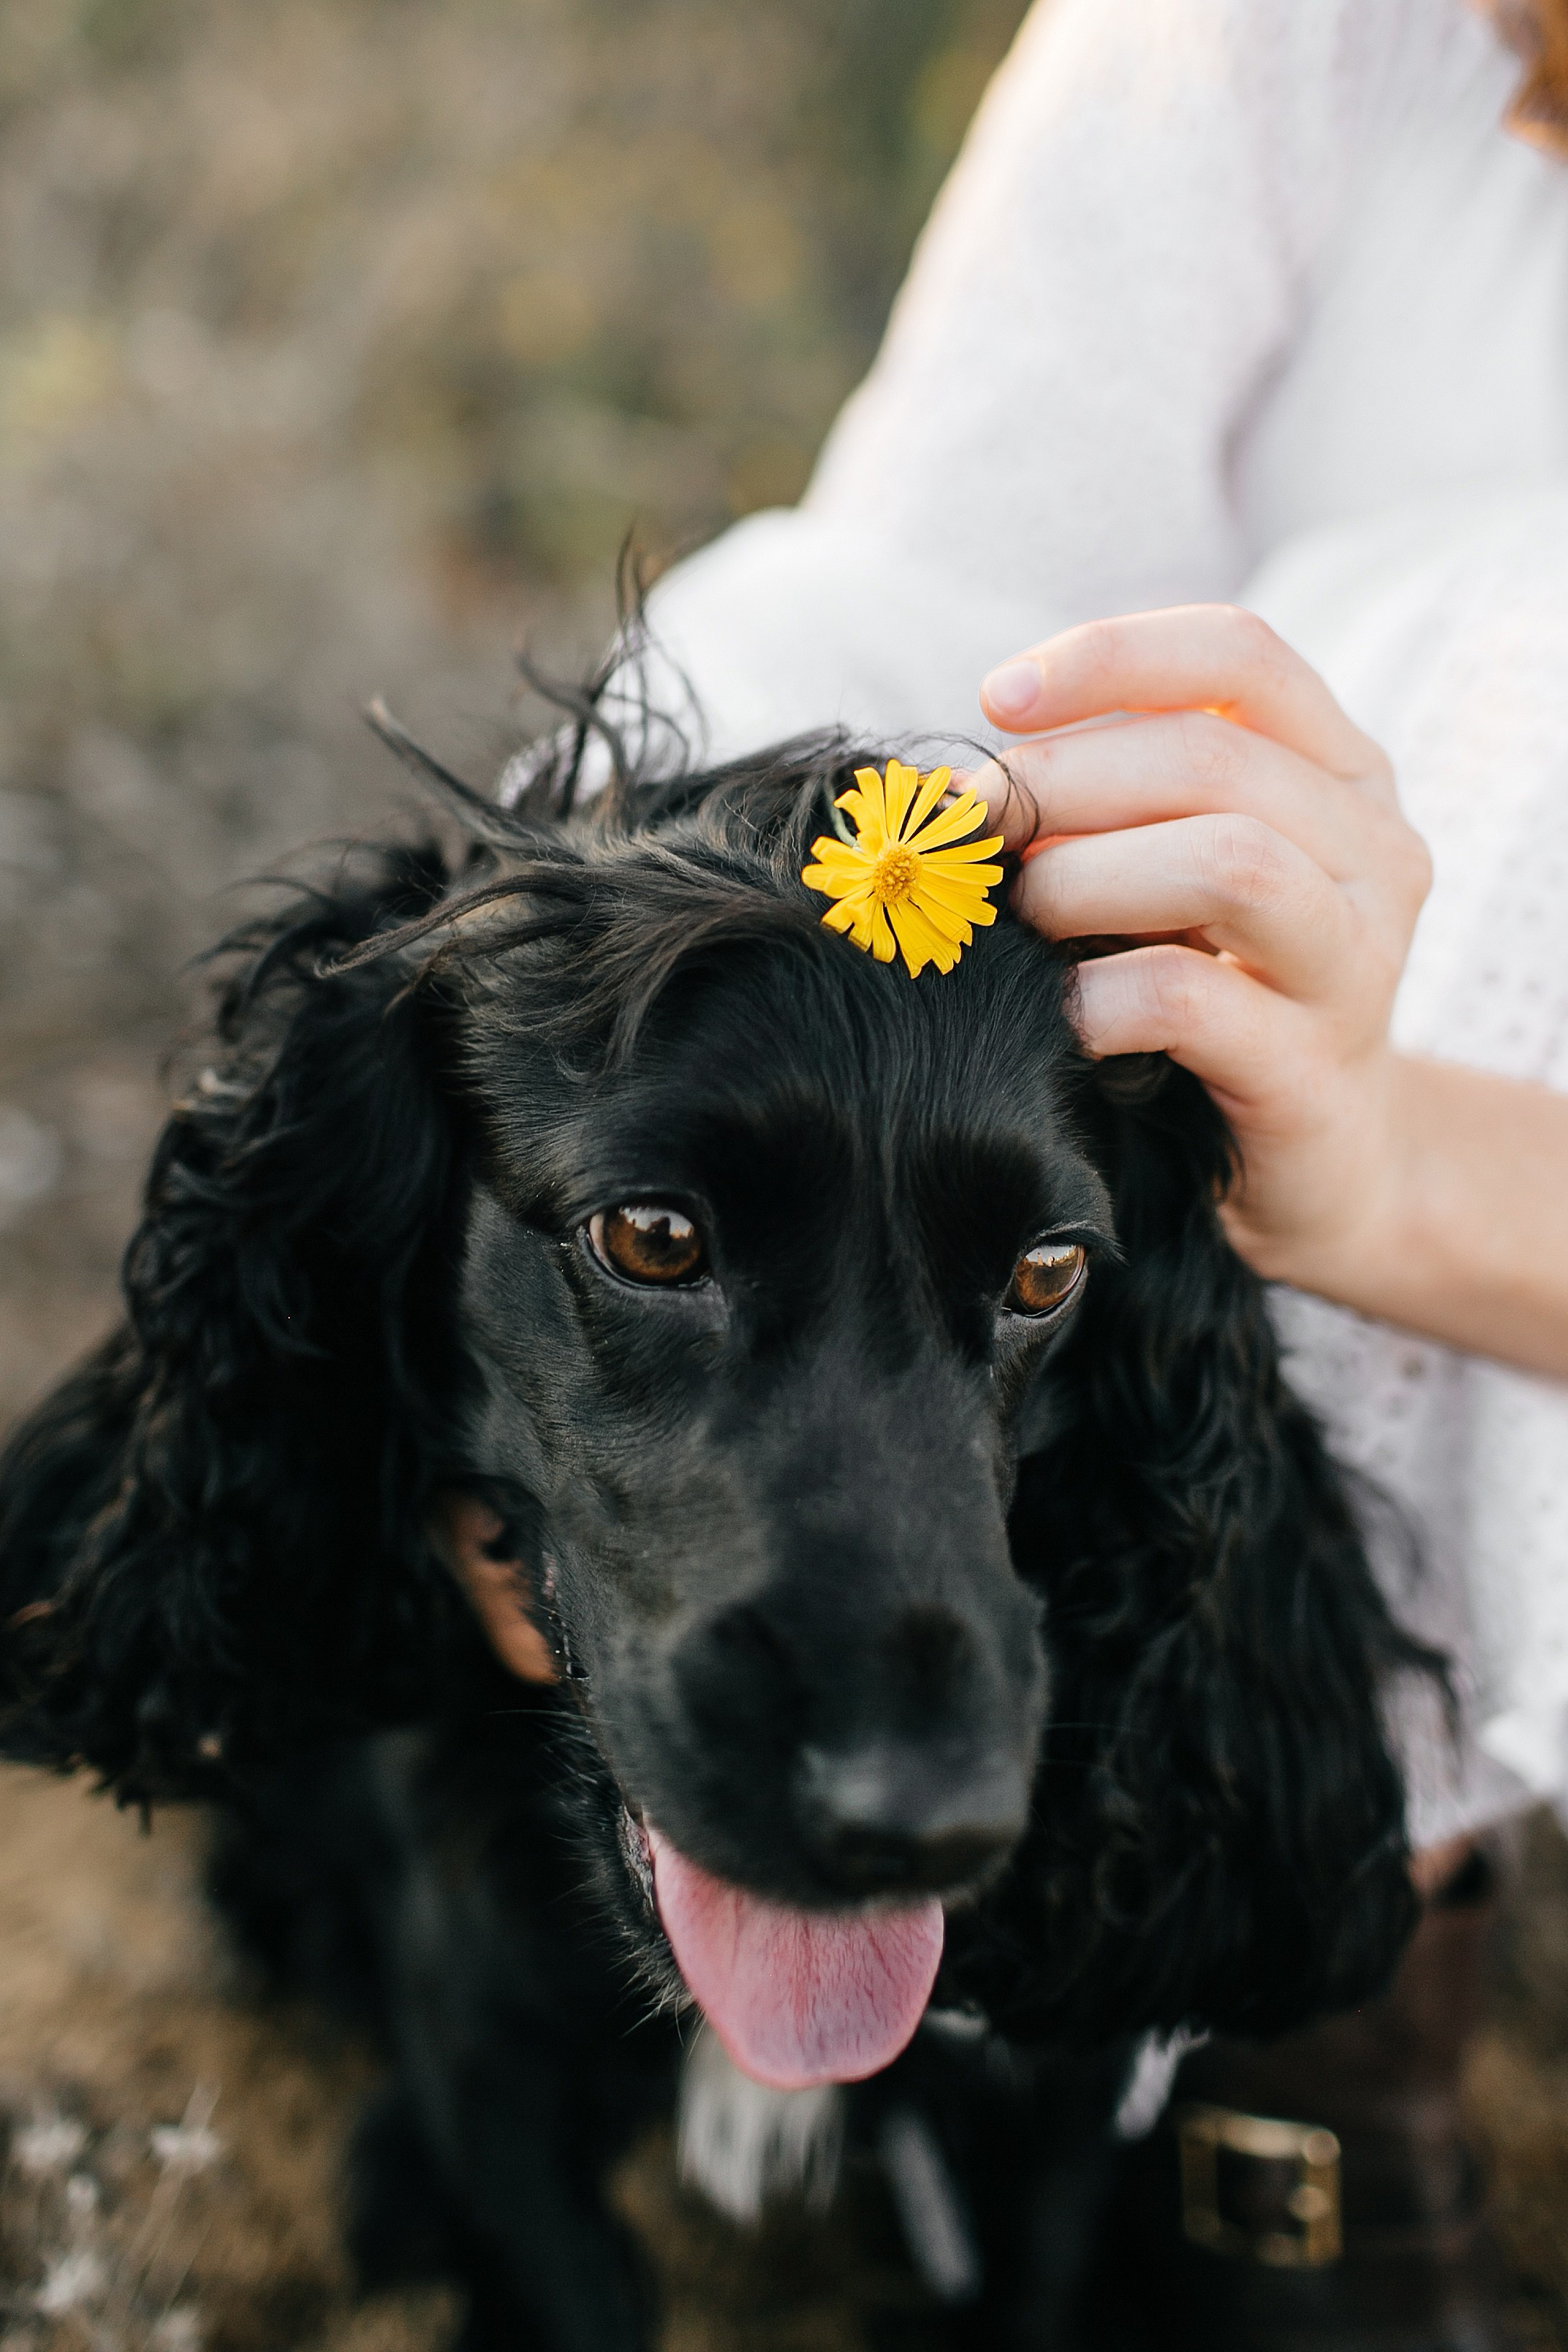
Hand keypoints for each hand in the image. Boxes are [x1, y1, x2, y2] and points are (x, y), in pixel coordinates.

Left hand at [973, 604, 1431, 1297]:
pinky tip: (1061, 1012)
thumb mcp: (1179, 874)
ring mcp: (1355, 965)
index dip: (1112, 655)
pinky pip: (1193, 1003)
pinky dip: (1100, 995)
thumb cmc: (1222, 996)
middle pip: (1212, 757)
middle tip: (977, 835)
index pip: (1240, 655)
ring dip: (1088, 877)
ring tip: (1027, 918)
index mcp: (1341, 774)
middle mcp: (1372, 853)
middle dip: (1064, 782)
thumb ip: (1114, 806)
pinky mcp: (1315, 1073)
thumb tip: (961, 782)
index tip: (999, 698)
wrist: (1324, 1165)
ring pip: (1232, 862)